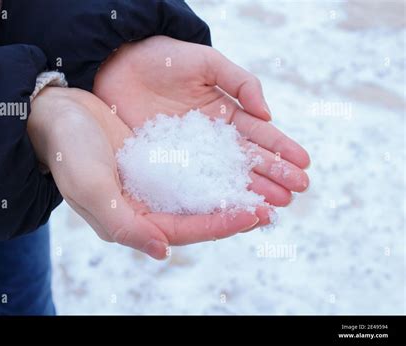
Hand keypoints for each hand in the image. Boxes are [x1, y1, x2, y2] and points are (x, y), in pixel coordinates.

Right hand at [28, 87, 268, 259]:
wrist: (57, 115)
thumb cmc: (69, 150)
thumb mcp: (90, 186)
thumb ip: (123, 224)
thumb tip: (163, 251)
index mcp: (130, 221)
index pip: (183, 230)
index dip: (219, 225)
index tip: (253, 215)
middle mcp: (143, 208)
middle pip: (197, 217)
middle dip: (233, 213)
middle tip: (270, 206)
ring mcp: (150, 186)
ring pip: (197, 196)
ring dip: (228, 193)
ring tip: (261, 189)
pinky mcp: (154, 164)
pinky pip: (190, 173)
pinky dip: (213, 172)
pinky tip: (234, 166)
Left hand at [94, 36, 309, 208]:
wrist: (120, 65)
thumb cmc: (165, 58)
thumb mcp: (208, 63)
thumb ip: (241, 83)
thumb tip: (268, 114)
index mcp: (226, 113)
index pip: (260, 135)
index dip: (282, 149)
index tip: (304, 165)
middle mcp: (213, 138)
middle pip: (248, 160)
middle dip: (274, 176)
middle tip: (296, 193)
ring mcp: (192, 154)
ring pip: (227, 175)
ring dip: (252, 190)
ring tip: (276, 206)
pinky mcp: (168, 164)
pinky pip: (194, 182)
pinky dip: (214, 196)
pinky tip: (232, 208)